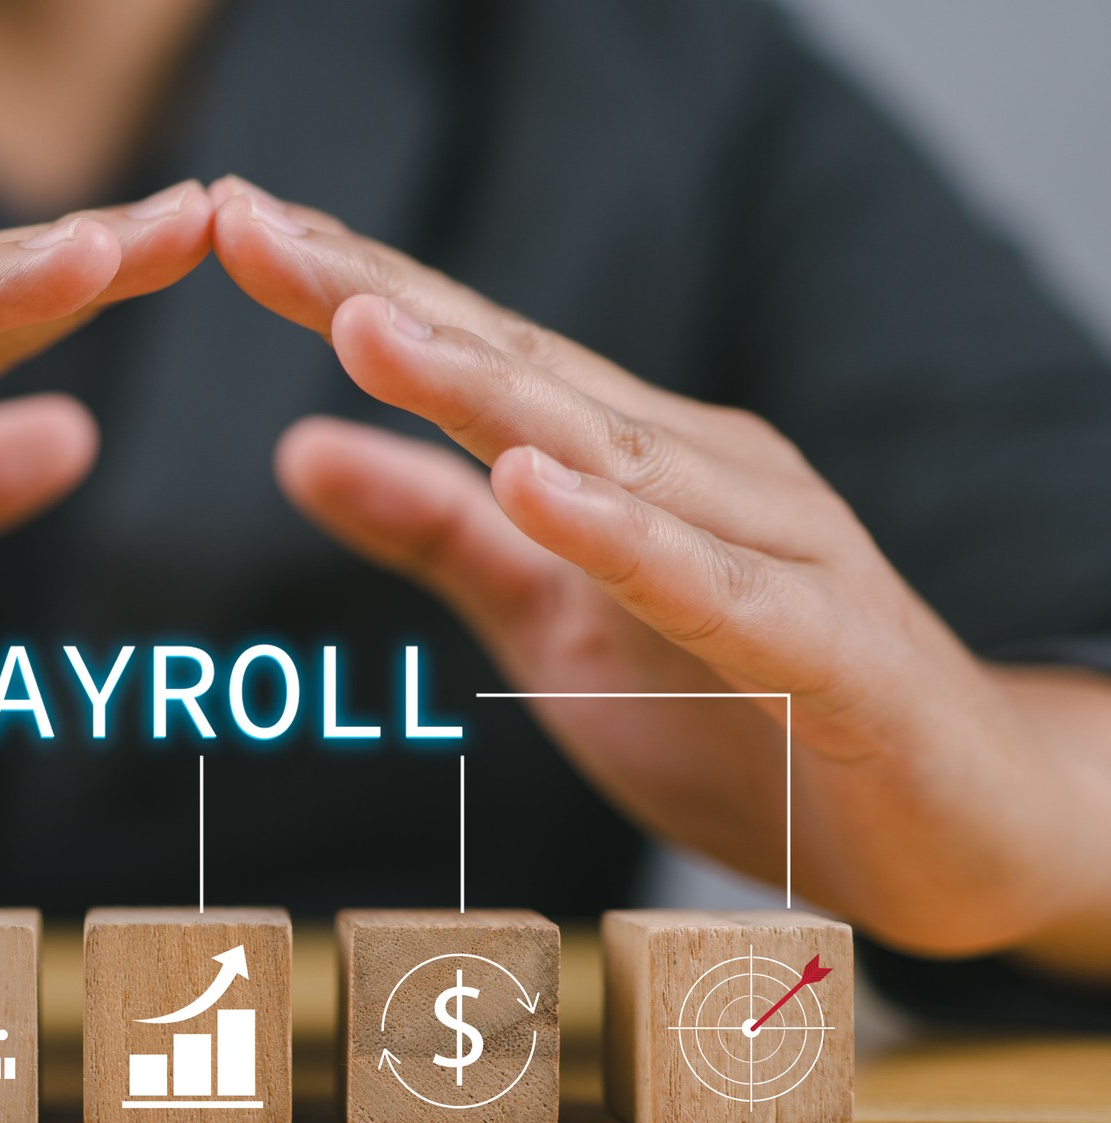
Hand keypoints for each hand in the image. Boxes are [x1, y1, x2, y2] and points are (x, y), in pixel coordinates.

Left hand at [212, 177, 1106, 956]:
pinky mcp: (831, 653)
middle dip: (378, 296)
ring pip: (611, 456)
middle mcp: (704, 472)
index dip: (349, 287)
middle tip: (249, 226)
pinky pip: (714, 590)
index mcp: (631, 458)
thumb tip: (296, 445)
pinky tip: (541, 486)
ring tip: (364, 326)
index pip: (474, 353)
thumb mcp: (550, 628)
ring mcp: (778, 551)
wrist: (960, 828)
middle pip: (521, 369)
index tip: (232, 225)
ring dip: (485, 388)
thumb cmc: (751, 718)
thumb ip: (440, 537)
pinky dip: (625, 538)